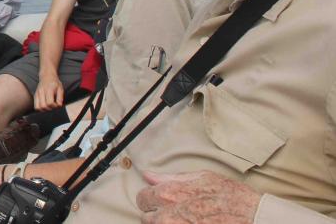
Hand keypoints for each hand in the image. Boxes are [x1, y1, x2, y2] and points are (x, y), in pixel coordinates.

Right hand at [34, 75, 64, 110]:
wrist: (47, 76)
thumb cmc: (54, 83)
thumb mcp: (60, 88)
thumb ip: (60, 97)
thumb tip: (59, 105)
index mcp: (49, 89)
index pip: (49, 102)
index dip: (54, 106)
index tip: (57, 104)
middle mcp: (42, 91)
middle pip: (43, 106)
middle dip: (49, 108)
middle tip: (53, 106)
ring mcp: (37, 93)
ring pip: (38, 107)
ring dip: (44, 109)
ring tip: (49, 107)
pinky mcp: (35, 95)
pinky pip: (35, 106)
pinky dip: (40, 108)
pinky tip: (45, 106)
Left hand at [136, 170, 261, 222]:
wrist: (252, 218)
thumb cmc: (229, 196)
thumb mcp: (201, 177)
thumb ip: (171, 177)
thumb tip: (149, 175)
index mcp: (169, 195)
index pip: (142, 198)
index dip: (151, 198)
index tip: (160, 200)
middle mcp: (169, 217)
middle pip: (147, 218)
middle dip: (157, 214)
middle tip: (174, 212)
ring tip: (185, 219)